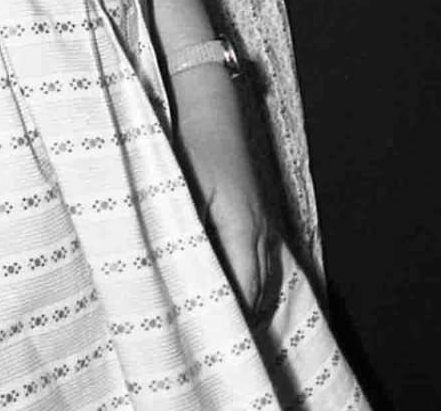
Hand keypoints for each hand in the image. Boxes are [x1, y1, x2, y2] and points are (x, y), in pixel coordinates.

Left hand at [171, 64, 280, 318]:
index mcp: (242, 224)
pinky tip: (234, 284)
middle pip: (259, 286)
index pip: (244, 288)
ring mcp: (263, 214)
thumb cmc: (191, 143)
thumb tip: (176, 283)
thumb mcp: (179, 193)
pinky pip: (263, 253)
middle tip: (213, 337)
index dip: (229, 316)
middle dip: (240, 314)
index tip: (211, 336)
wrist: (210, 103)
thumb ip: (182, 241)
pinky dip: (252, 275)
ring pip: (265, 271)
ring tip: (223, 321)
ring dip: (247, 296)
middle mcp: (259, 224)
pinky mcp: (258, 207)